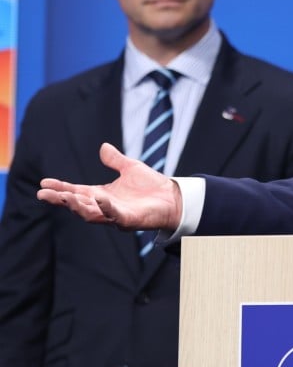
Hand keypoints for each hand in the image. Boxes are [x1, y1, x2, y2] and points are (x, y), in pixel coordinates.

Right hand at [37, 142, 183, 231]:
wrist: (174, 197)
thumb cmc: (152, 186)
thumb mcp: (130, 168)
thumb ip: (115, 160)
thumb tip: (103, 147)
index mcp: (102, 195)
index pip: (76, 191)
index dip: (60, 188)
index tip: (44, 183)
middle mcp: (105, 206)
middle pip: (77, 205)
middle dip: (61, 200)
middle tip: (44, 194)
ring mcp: (116, 215)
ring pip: (90, 214)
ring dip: (77, 206)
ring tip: (65, 197)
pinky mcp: (129, 220)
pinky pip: (114, 215)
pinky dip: (106, 207)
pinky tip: (99, 198)